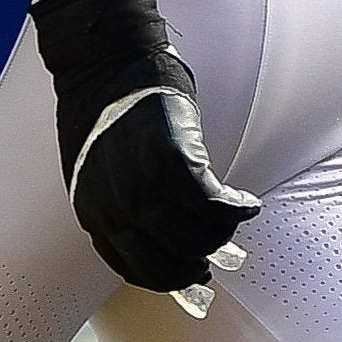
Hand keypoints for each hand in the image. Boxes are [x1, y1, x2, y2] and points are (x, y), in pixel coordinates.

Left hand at [32, 0, 257, 300]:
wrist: (105, 61)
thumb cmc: (107, 110)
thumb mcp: (102, 170)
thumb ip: (123, 203)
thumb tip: (160, 234)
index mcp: (93, 214)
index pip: (135, 270)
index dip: (170, 280)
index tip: (195, 277)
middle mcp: (116, 209)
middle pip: (169, 266)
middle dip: (199, 266)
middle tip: (220, 255)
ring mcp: (144, 189)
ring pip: (197, 239)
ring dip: (222, 234)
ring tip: (233, 216)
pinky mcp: (174, 163)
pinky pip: (216, 206)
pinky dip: (238, 209)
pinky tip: (248, 202)